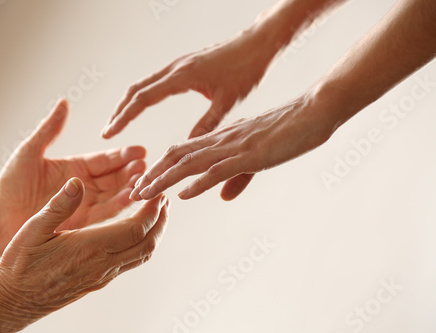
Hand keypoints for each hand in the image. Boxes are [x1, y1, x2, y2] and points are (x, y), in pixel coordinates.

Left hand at [0, 100, 146, 263]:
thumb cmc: (9, 184)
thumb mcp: (30, 152)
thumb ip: (50, 130)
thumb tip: (64, 103)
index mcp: (75, 167)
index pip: (105, 160)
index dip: (123, 155)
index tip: (140, 150)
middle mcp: (84, 186)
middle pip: (115, 177)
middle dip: (132, 172)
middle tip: (146, 166)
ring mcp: (84, 204)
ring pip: (114, 195)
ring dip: (129, 189)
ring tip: (144, 182)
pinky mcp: (81, 222)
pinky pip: (104, 214)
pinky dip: (119, 207)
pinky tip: (131, 200)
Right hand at [0, 178, 169, 331]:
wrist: (13, 301)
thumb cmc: (20, 265)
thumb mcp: (33, 229)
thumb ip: (59, 205)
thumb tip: (78, 182)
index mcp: (89, 247)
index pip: (135, 229)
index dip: (152, 210)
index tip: (158, 193)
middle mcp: (102, 264)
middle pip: (147, 243)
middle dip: (161, 220)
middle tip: (164, 200)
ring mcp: (102, 276)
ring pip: (141, 255)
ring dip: (154, 233)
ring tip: (156, 213)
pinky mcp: (99, 281)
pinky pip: (130, 262)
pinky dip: (141, 244)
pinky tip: (134, 233)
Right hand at [102, 27, 273, 139]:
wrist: (257, 44)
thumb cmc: (246, 69)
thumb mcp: (227, 101)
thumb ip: (207, 124)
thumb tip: (187, 147)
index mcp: (182, 77)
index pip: (142, 99)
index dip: (123, 117)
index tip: (109, 132)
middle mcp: (175, 68)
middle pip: (136, 89)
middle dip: (120, 111)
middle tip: (107, 131)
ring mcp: (178, 65)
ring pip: (144, 83)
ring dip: (129, 102)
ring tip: (119, 120)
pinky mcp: (184, 65)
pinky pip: (155, 80)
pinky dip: (142, 94)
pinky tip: (142, 105)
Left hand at [130, 92, 334, 200]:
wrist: (313, 112)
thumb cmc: (288, 130)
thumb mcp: (259, 158)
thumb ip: (238, 177)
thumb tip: (223, 197)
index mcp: (221, 138)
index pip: (182, 151)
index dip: (161, 167)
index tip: (145, 181)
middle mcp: (221, 140)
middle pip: (177, 156)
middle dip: (153, 174)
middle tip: (132, 191)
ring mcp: (234, 146)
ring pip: (190, 163)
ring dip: (165, 179)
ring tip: (144, 194)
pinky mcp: (250, 154)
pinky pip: (218, 169)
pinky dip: (198, 183)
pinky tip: (183, 194)